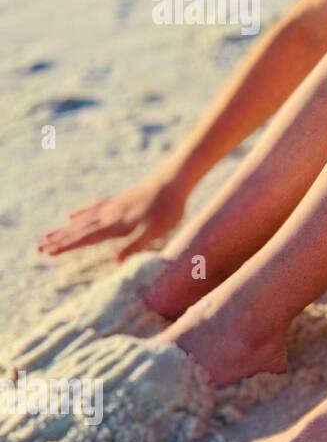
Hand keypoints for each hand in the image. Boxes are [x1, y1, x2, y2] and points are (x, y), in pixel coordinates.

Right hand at [38, 172, 186, 260]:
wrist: (172, 180)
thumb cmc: (167, 209)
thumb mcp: (155, 231)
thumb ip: (135, 245)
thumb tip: (115, 261)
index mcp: (116, 225)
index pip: (86, 238)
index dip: (67, 246)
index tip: (48, 252)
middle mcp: (109, 215)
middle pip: (79, 230)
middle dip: (59, 240)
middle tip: (38, 248)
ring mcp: (112, 206)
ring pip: (82, 220)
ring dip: (64, 229)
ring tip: (47, 234)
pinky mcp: (118, 200)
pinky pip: (94, 208)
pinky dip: (81, 214)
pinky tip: (71, 216)